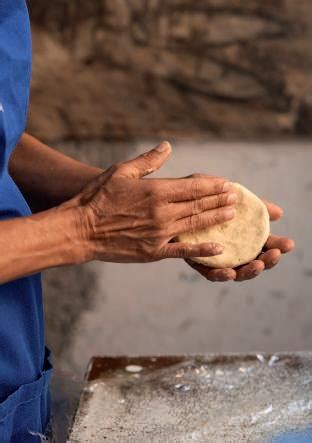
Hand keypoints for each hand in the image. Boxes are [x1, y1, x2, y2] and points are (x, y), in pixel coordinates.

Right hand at [65, 142, 236, 263]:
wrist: (80, 230)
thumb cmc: (97, 198)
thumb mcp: (121, 172)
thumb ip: (147, 161)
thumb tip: (167, 146)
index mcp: (156, 191)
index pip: (193, 187)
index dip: (213, 186)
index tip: (227, 184)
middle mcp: (162, 212)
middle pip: (199, 205)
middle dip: (220, 200)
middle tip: (237, 198)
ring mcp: (160, 233)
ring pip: (196, 225)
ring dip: (216, 219)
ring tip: (232, 214)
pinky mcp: (154, 251)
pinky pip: (183, 251)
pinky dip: (202, 249)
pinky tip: (219, 248)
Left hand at [186, 200, 294, 281]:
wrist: (170, 200)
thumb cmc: (203, 197)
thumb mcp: (226, 195)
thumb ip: (251, 204)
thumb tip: (279, 212)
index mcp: (241, 235)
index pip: (264, 244)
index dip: (277, 246)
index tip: (288, 244)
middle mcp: (230, 248)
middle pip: (254, 261)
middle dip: (267, 261)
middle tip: (274, 256)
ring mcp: (214, 256)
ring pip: (235, 272)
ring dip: (248, 271)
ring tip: (256, 265)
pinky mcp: (196, 260)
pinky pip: (209, 272)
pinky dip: (220, 272)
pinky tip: (228, 270)